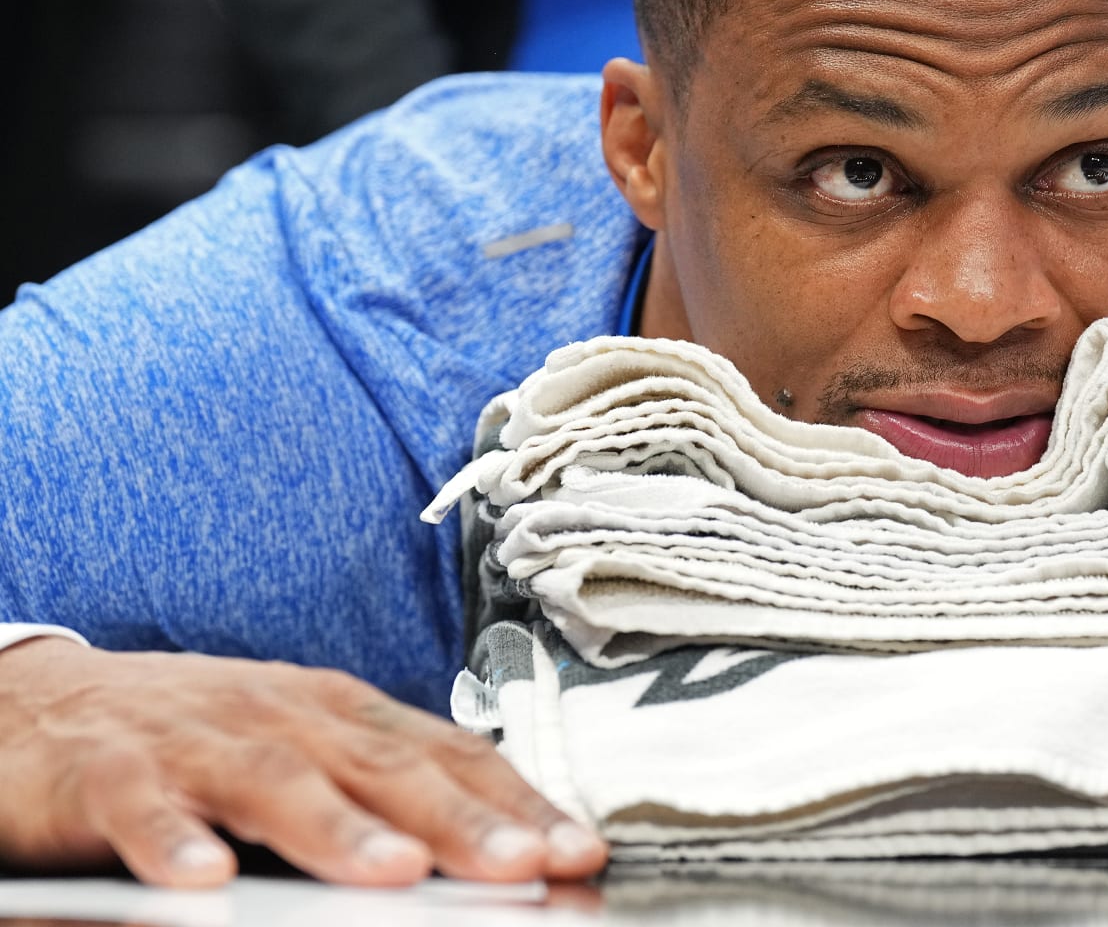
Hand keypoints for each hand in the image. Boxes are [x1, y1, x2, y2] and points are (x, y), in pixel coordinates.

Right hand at [0, 639, 608, 887]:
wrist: (45, 702)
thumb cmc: (199, 737)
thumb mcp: (305, 756)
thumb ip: (388, 801)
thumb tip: (493, 855)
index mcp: (342, 714)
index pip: (451, 752)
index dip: (520, 800)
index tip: (582, 848)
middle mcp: (283, 717)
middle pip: (385, 767)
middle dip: (464, 820)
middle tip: (528, 865)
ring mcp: (198, 741)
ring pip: (279, 781)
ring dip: (341, 830)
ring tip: (396, 873)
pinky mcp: (108, 773)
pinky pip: (144, 807)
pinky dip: (175, 840)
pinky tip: (205, 877)